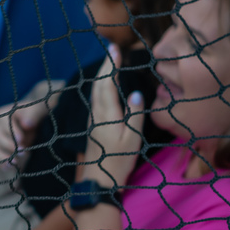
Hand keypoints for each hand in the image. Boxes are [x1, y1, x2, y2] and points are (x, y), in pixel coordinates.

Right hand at [0, 79, 64, 167]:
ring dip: (4, 156)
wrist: (42, 126)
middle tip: (24, 151)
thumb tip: (26, 124)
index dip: (11, 130)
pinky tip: (10, 167)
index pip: (2, 121)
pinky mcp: (3, 153)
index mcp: (6, 113)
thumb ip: (35, 113)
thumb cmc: (41, 114)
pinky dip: (2, 164)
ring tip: (17, 161)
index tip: (21, 138)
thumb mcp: (41, 110)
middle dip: (9, 145)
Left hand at [82, 45, 143, 186]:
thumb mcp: (133, 138)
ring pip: (95, 91)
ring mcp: (93, 119)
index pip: (107, 83)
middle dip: (105, 66)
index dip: (110, 65)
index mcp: (107, 114)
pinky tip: (106, 87)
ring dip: (102, 75)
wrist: (99, 180)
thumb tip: (136, 93)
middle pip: (99, 84)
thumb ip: (135, 115)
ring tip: (110, 63)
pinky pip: (96, 100)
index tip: (114, 49)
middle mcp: (97, 113)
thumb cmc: (118, 161)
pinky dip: (101, 87)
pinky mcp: (93, 125)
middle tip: (112, 49)